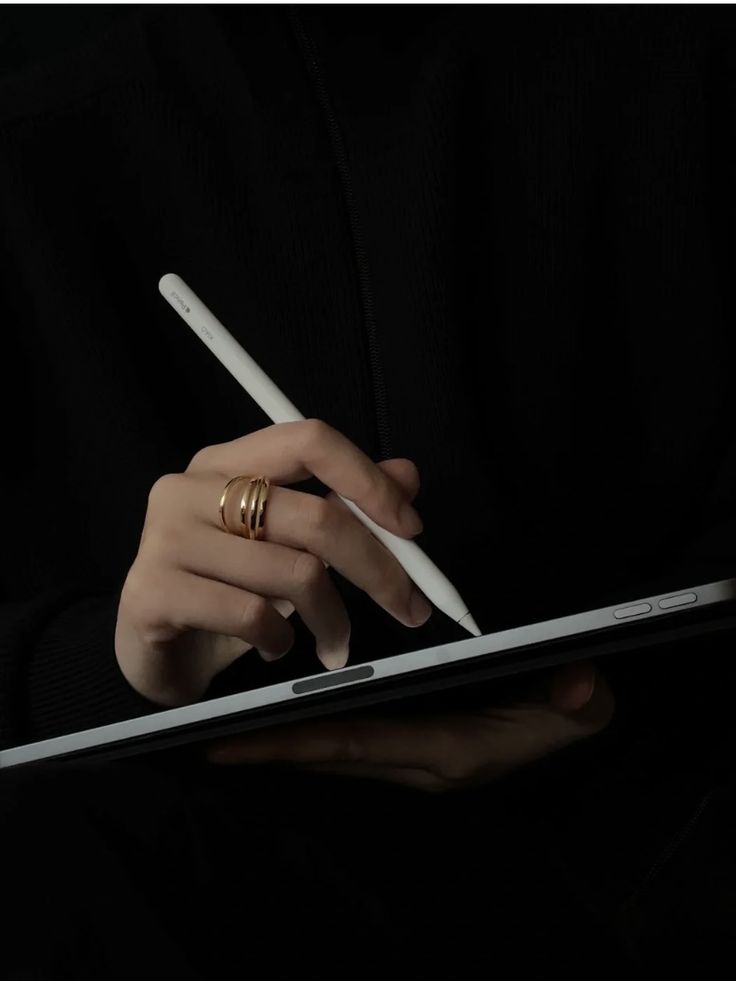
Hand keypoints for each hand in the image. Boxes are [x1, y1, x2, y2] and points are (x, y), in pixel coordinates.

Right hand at [115, 420, 428, 705]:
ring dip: (332, 619)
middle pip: (314, 515)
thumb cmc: (225, 591)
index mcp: (227, 463)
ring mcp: (165, 538)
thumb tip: (407, 474)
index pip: (309, 441)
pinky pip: (252, 615)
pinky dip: (281, 640)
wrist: (151, 650)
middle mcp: (191, 488)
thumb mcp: (288, 547)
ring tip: (331, 641)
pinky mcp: (153, 592)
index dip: (369, 480)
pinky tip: (274, 645)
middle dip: (378, 568)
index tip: (410, 528)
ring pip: (294, 573)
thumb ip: (342, 507)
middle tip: (408, 607)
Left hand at [204, 660, 614, 790]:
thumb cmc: (568, 712)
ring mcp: (413, 754)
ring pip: (335, 748)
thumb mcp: (582, 705)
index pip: (357, 744)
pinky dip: (314, 731)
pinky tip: (288, 714)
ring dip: (286, 741)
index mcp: (445, 749)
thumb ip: (579, 701)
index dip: (294, 743)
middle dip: (270, 747)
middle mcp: (418, 759)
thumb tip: (578, 687)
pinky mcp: (414, 742)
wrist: (571, 725)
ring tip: (230, 727)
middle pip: (329, 753)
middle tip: (207, 737)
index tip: (231, 743)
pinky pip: (351, 739)